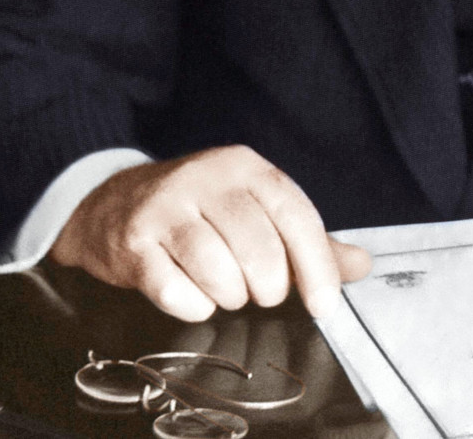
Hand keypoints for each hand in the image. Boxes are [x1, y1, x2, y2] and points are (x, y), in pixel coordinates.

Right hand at [49, 144, 371, 321]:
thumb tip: (360, 265)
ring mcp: (165, 208)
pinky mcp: (134, 242)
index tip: (325, 304)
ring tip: (224, 290)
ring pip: (218, 273)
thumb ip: (307, 240)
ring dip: (229, 297)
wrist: (112, 205)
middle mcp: (205, 179)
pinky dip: (192, 306)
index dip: (316, 265)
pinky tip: (190, 293)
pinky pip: (176, 292)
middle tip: (259, 291)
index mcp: (244, 166)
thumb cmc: (197, 212)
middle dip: (268, 288)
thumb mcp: (254, 210)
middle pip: (259, 250)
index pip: (294, 215)